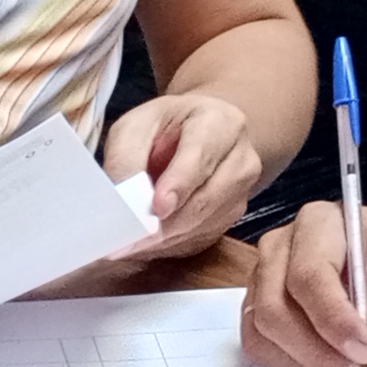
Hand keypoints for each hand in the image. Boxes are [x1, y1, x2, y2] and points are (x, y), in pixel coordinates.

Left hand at [100, 91, 265, 259]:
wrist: (191, 136)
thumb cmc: (162, 128)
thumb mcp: (135, 128)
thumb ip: (127, 159)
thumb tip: (124, 202)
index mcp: (221, 122)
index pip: (202, 156)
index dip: (179, 183)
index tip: (158, 207)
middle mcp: (241, 157)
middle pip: (207, 197)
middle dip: (166, 223)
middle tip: (129, 241)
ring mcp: (242, 191)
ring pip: (205, 223)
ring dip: (166, 238)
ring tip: (130, 243)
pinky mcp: (233, 217)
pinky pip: (202, 238)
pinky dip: (172, 244)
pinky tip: (148, 242)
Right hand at [242, 196, 366, 366]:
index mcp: (318, 223)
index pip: (309, 275)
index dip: (334, 320)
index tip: (366, 350)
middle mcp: (281, 248)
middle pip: (275, 309)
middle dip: (319, 351)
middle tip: (364, 365)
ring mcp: (265, 280)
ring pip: (263, 335)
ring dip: (308, 364)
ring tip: (353, 366)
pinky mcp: (262, 310)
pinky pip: (264, 349)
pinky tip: (333, 366)